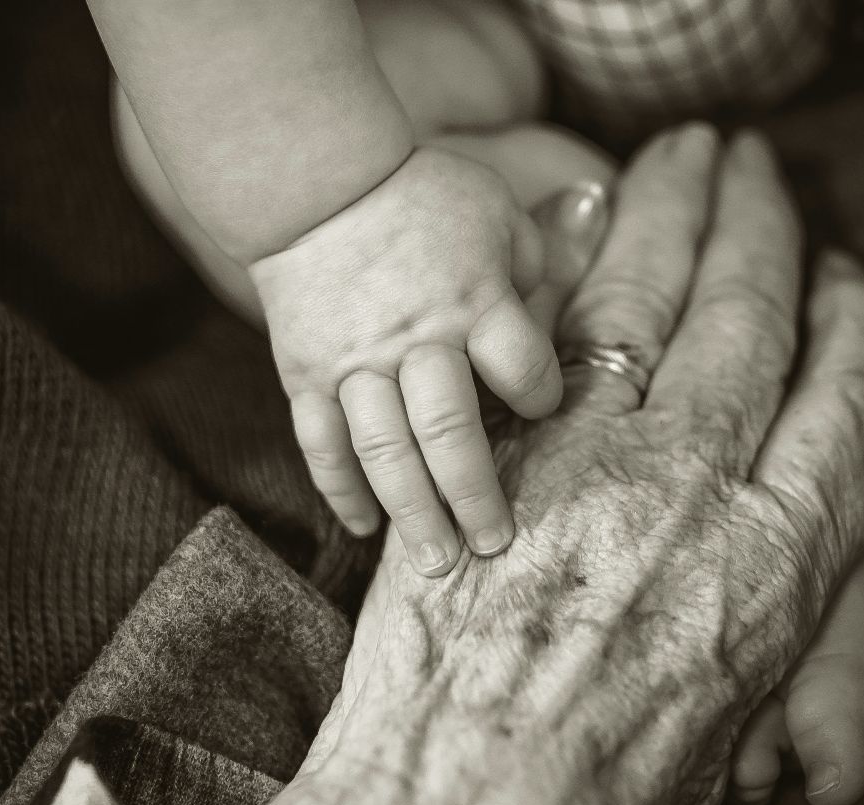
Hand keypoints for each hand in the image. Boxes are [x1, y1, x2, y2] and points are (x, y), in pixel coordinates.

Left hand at [193, 124, 863, 804]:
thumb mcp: (724, 734)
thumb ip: (745, 626)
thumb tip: (744, 565)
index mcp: (787, 571)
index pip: (857, 397)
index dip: (859, 322)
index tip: (853, 283)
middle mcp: (705, 498)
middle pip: (757, 318)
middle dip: (763, 224)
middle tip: (760, 168)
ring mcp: (592, 468)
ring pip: (654, 301)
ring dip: (673, 212)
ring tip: (688, 160)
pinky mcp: (491, 463)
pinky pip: (544, 338)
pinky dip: (568, 265)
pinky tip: (582, 221)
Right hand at [251, 146, 558, 573]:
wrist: (316, 180)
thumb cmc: (423, 195)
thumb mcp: (498, 214)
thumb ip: (535, 273)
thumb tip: (556, 326)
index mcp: (475, 300)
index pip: (523, 370)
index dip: (540, 397)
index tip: (542, 409)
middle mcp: (417, 340)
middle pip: (451, 431)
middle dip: (475, 495)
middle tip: (495, 547)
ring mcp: (355, 362)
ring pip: (385, 451)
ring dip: (412, 512)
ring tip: (435, 565)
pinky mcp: (307, 374)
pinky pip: (322, 443)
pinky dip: (341, 489)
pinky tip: (364, 529)